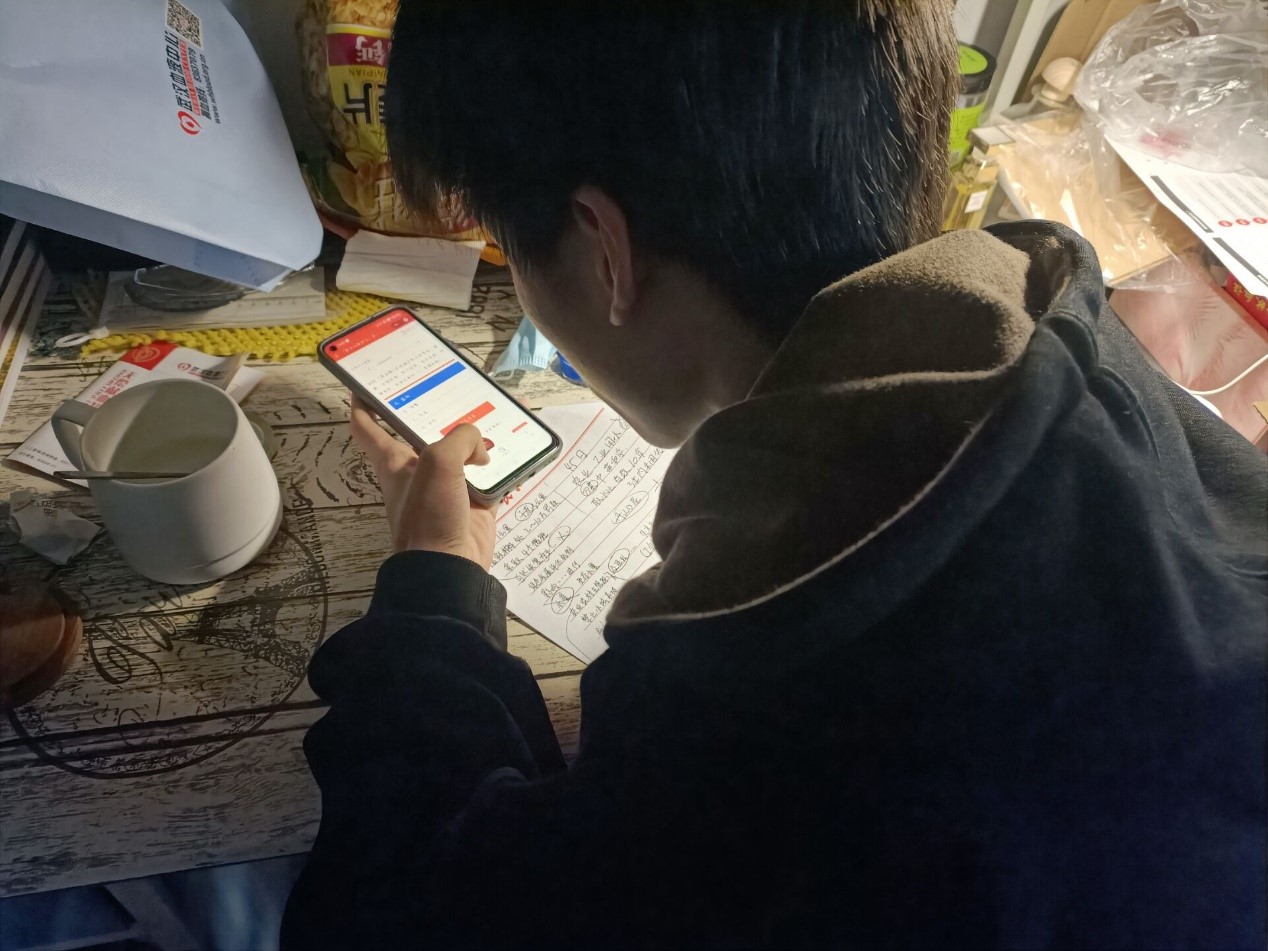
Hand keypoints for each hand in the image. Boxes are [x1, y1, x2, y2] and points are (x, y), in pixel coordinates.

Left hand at [349, 395, 497, 569]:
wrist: (449, 567)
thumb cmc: (429, 514)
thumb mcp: (439, 462)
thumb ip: (461, 440)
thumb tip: (482, 452)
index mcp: (395, 460)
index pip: (368, 428)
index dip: (363, 404)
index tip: (365, 385)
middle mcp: (420, 470)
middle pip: (426, 433)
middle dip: (440, 411)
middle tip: (457, 384)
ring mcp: (449, 488)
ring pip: (465, 453)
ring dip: (480, 435)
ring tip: (499, 410)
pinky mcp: (476, 504)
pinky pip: (493, 477)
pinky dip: (506, 464)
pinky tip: (521, 448)